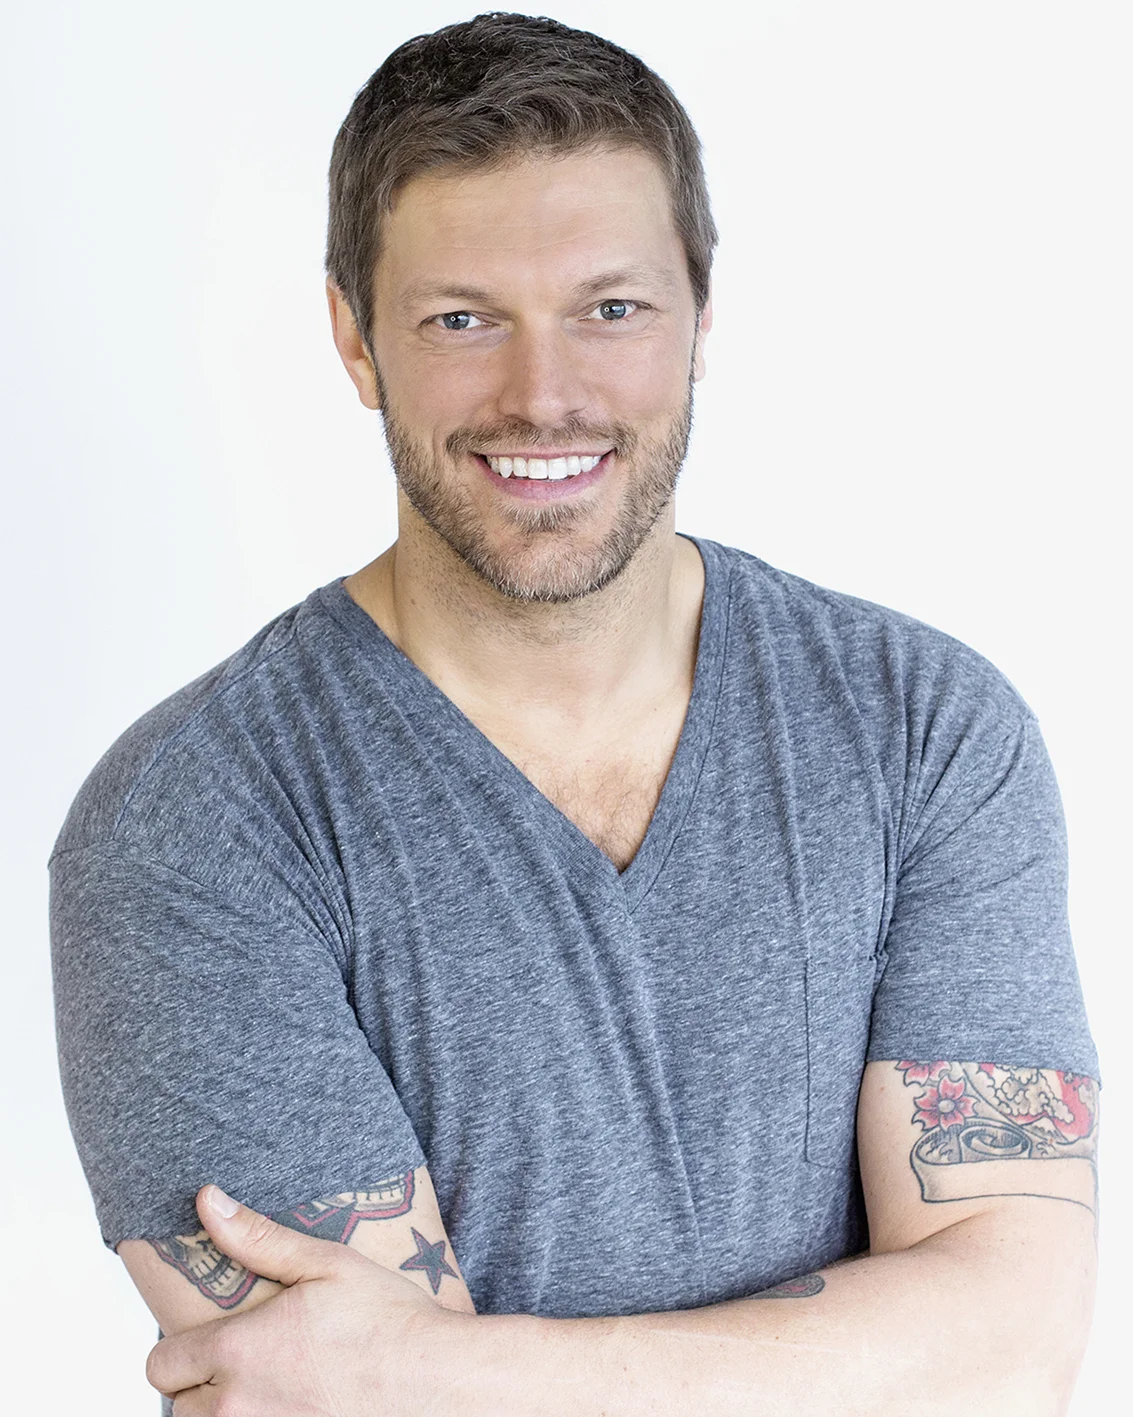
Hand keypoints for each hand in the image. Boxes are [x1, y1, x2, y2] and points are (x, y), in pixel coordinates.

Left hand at [146, 1183, 461, 1414]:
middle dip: (202, 1385)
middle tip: (246, 1364)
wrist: (435, 1383)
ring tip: (267, 1389)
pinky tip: (291, 1407)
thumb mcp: (323, 1264)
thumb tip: (206, 1200)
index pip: (161, 1363)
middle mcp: (237, 1407)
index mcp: (238, 1351)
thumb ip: (255, 1237)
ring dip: (225, 1411)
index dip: (181, 1349)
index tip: (211, 1341)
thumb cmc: (387, 1322)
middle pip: (178, 1405)